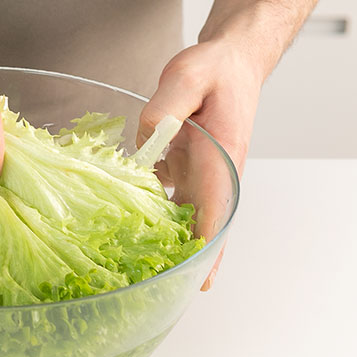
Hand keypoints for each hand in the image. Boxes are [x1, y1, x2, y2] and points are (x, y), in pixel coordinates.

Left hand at [138, 39, 262, 290]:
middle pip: (204, 228)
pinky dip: (152, 215)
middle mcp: (216, 174)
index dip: (207, 247)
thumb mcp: (188, 75)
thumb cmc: (216, 71)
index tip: (200, 279)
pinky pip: (169, 199)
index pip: (216, 210)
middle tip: (167, 293)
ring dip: (169, 243)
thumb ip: (166, 104)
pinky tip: (125, 228)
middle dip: (190, 261)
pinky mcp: (187, 170)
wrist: (232, 64)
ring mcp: (202, 174)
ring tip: (142, 272)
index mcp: (223, 157)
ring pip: (185, 218)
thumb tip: (146, 137)